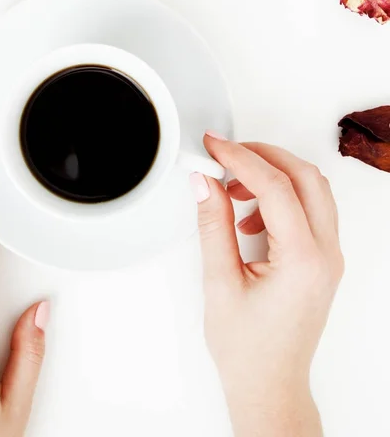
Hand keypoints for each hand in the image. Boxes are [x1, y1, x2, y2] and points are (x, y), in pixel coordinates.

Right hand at [191, 135, 342, 436]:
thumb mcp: (220, 282)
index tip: (213, 146)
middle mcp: (325, 254)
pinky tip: (247, 217)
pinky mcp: (320, 260)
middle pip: (305, 177)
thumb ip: (213, 225)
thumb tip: (204, 184)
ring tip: (232, 186)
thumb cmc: (248, 349)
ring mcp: (328, 257)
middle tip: (225, 153)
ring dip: (273, 175)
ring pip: (311, 190)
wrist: (269, 384)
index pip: (274, 186)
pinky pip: (308, 210)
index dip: (239, 158)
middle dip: (263, 155)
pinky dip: (279, 198)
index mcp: (303, 260)